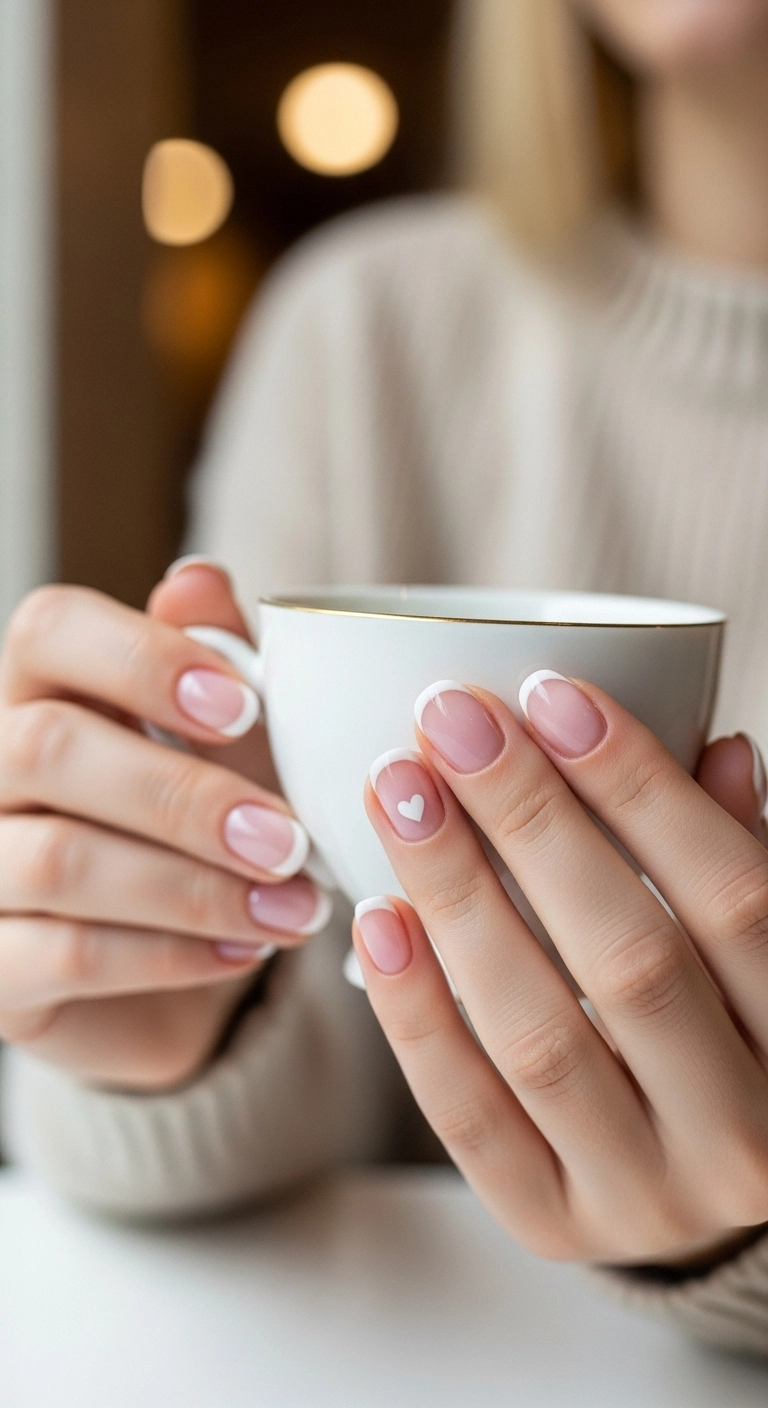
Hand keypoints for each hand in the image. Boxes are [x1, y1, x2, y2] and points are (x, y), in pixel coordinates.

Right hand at [0, 562, 329, 1090]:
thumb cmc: (199, 833)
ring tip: (292, 908)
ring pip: (58, 861)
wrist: (173, 973)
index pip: (48, 630)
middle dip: (183, 796)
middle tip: (288, 839)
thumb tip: (197, 580)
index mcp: (41, 691)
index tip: (244, 704)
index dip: (143, 658)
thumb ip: (217, 664)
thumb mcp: (226, 748)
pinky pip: (68, 957)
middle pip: (46, 747)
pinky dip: (171, 956)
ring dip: (195, 889)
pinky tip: (244, 951)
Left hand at [354, 675, 767, 1263]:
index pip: (735, 897)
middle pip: (630, 959)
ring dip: (457, 898)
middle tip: (451, 722)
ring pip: (538, 1036)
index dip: (642, 789)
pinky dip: (416, 1011)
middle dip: (529, 823)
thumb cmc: (733, 1025)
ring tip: (397, 792)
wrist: (703, 1173)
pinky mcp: (551, 1222)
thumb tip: (713, 742)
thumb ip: (741, 851)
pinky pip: (468, 1116)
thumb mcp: (761, 941)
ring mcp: (647, 1194)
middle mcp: (744, 1134)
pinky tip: (378, 915)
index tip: (551, 695)